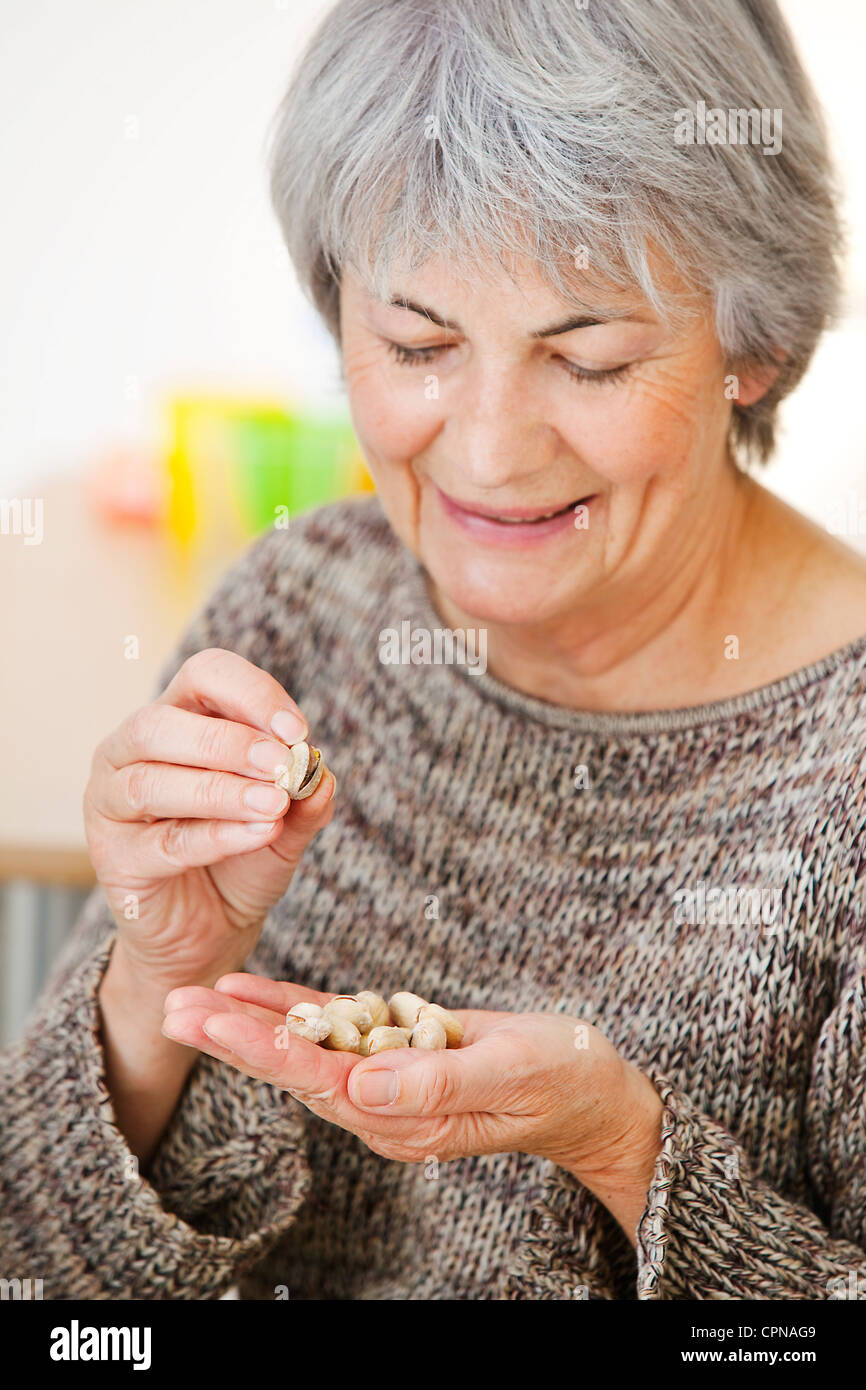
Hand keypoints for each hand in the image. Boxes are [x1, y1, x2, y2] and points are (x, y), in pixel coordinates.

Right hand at [85, 647, 336, 994]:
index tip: (297, 730)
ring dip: (220, 791)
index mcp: (179, 718)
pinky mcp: (112, 856)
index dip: (250, 694)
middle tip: (280, 766)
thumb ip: (303, 799)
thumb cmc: (244, 858)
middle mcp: (131, 750)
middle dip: (228, 742)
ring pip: (151, 781)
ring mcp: (112, 802)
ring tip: (273, 806)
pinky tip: (257, 834)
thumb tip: (320, 774)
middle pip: (161, 723)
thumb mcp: (286, 824)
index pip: (205, 675)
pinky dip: (215, 836)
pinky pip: (161, 841)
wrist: (213, 930)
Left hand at [162, 973, 663, 1240]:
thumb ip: (438, 1081)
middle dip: (233, 1038)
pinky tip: (254, 993)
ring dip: (249, 1023)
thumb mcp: (512, 1073)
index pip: (320, 1081)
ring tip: (193, 997)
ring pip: (305, 1050)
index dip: (265, 1048)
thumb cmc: (563, 1077)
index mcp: (406, 1119)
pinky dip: (293, 1011)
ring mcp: (388, 1086)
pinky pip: (336, 1033)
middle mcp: (384, 1110)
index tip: (214, 1021)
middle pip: (296, 1068)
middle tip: (173, 1007)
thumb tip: (360, 1088)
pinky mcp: (397, 1058)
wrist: (593, 1091)